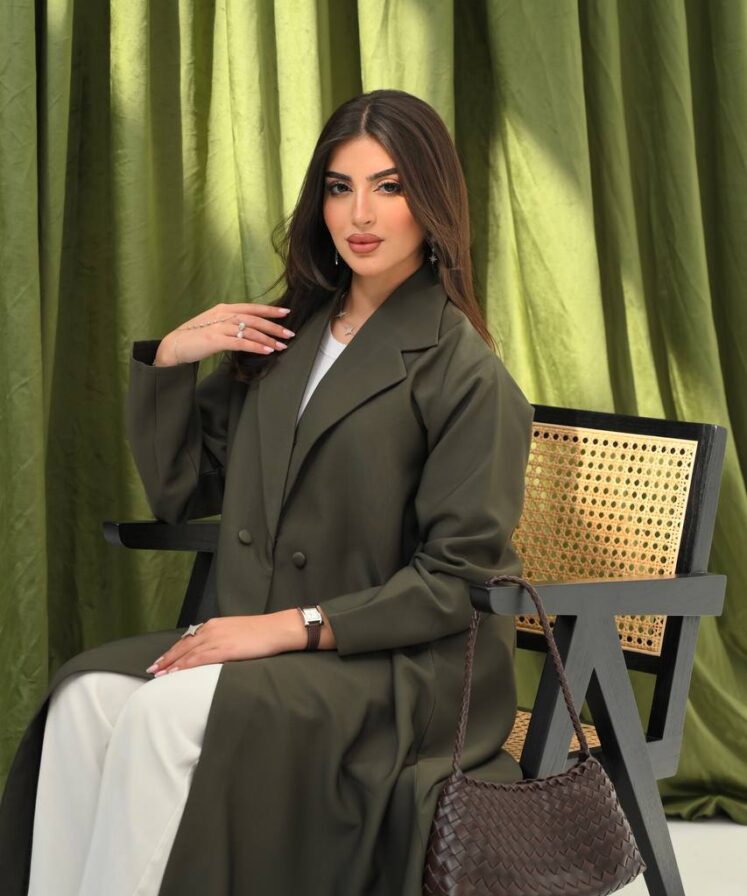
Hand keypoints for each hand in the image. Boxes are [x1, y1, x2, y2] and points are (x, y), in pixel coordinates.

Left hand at [146, 614, 299, 674]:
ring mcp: (217, 638)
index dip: (174, 650)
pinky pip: (198, 659)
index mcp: (214, 624)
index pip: (188, 638)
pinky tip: (174, 673)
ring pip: (187, 653)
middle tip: (153, 669)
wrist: (277, 629)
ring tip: (158, 674)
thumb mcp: (237, 632)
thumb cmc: (261, 633)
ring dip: (170, 664)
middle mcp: (212, 629)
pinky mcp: (224, 649)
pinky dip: (184, 666)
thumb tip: (213, 651)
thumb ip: (222, 639)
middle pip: (183, 645)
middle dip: (166, 658)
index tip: (163, 660)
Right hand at [153, 303, 295, 366]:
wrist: (174, 345)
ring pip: (250, 330)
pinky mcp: (216, 339)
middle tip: (289, 333)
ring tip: (281, 346)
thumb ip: (231, 323)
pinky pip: (241, 342)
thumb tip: (250, 329)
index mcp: (224, 309)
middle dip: (274, 326)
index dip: (269, 310)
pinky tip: (267, 350)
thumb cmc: (195, 336)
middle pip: (254, 319)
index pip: (251, 307)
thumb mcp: (215, 324)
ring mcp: (219, 326)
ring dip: (268, 338)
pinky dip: (256, 346)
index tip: (286, 313)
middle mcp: (223, 314)